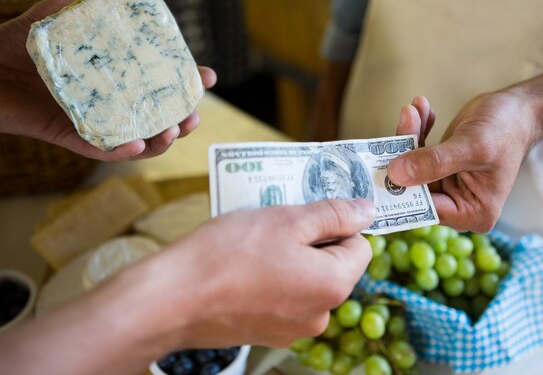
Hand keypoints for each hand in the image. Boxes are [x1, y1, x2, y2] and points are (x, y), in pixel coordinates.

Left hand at [0, 0, 216, 160]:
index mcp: (114, 78)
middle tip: (195, 112)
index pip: (158, 84)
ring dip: (162, 140)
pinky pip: (103, 150)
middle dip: (183, 119)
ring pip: (138, 140)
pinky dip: (124, 151)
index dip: (186, 83)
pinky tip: (139, 143)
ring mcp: (93, 122)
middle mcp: (109, 103)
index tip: (208, 76)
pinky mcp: (70, 137)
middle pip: (156, 118)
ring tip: (174, 129)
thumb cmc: (15, 43)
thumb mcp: (53, 16)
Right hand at [0, 199, 374, 374]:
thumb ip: (334, 214)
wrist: (174, 298)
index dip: (337, 224)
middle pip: (333, 265)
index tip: (307, 212)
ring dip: (290, 258)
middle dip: (311, 240)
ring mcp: (293, 328)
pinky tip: (244, 267)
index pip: (360, 246)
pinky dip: (273, 279)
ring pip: (306, 279)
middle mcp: (321, 315)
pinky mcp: (267, 332)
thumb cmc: (229, 253)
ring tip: (255, 245)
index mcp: (333, 285)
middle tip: (276, 223)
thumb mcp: (287, 219)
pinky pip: (284, 297)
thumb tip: (368, 211)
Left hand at [389, 93, 532, 231]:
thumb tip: (396, 175)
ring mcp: (446, 186)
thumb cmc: (506, 129)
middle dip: (405, 152)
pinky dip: (417, 131)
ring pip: (411, 166)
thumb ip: (435, 162)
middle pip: (414, 186)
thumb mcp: (472, 146)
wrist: (519, 108)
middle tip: (404, 120)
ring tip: (413, 109)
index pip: (427, 208)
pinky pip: (417, 153)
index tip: (381, 164)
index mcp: (473, 213)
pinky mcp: (438, 167)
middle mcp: (458, 205)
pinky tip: (422, 108)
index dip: (402, 189)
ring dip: (409, 135)